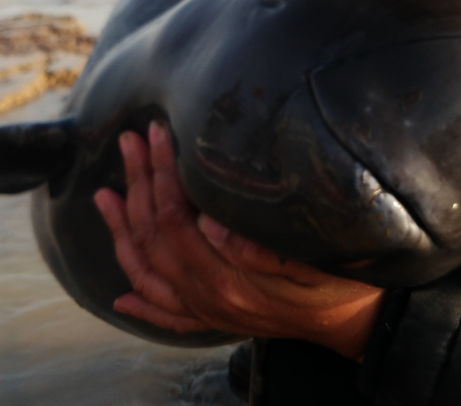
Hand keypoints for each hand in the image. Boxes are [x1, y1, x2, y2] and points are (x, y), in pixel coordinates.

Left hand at [93, 122, 384, 359]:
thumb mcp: (315, 262)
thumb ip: (263, 251)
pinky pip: (164, 312)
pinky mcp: (212, 319)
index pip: (176, 219)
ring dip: (122, 231)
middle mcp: (207, 297)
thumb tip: (213, 225)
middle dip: (139, 183)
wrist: (356, 325)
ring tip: (104, 195)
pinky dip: (140, 300)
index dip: (161, 174)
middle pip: (155, 236)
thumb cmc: (339, 282)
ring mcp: (205, 311)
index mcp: (227, 279)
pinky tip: (122, 292)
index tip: (156, 135)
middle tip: (130, 141)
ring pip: (147, 271)